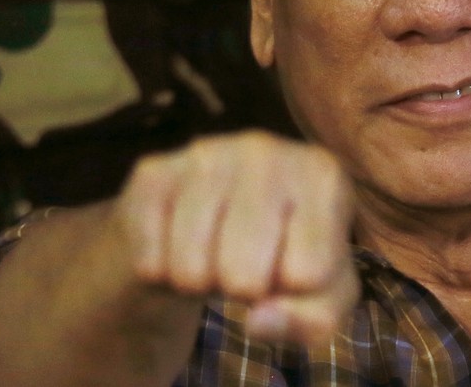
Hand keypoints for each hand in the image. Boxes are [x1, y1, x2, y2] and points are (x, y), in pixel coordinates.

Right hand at [108, 130, 358, 344]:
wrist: (213, 218)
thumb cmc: (284, 254)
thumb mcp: (321, 294)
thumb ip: (312, 319)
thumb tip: (258, 320)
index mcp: (321, 174)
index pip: (308, 274)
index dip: (295, 289)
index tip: (291, 262)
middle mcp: (264, 150)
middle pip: (244, 277)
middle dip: (242, 289)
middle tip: (245, 262)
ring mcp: (204, 154)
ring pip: (191, 271)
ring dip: (198, 282)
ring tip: (214, 253)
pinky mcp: (152, 172)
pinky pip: (149, 262)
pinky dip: (159, 272)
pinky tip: (178, 243)